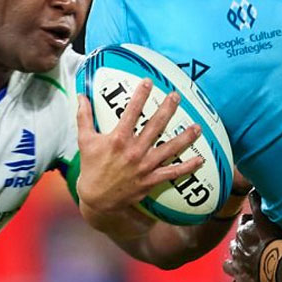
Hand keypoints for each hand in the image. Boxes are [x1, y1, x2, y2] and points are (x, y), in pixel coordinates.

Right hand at [75, 79, 203, 226]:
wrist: (97, 198)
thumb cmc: (91, 167)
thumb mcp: (84, 140)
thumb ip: (84, 116)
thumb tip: (80, 95)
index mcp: (118, 139)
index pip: (131, 112)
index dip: (140, 95)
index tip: (149, 82)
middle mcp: (134, 150)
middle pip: (155, 126)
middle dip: (168, 109)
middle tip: (177, 96)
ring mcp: (144, 166)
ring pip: (169, 148)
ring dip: (185, 137)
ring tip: (198, 126)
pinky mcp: (151, 180)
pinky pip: (173, 172)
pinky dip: (187, 167)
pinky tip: (200, 159)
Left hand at [222, 193, 281, 281]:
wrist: (280, 267)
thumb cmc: (276, 241)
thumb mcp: (266, 217)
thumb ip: (258, 202)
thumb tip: (251, 188)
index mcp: (243, 234)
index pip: (242, 227)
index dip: (248, 228)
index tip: (254, 230)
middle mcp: (237, 251)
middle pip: (234, 247)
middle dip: (239, 248)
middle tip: (250, 251)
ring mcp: (237, 270)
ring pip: (228, 266)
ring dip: (232, 266)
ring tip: (240, 269)